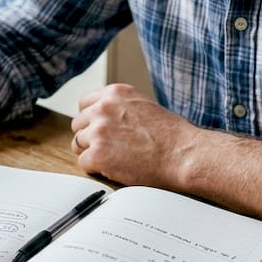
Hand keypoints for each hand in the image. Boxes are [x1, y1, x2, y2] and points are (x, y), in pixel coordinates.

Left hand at [70, 84, 197, 189]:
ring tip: (113, 159)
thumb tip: (105, 118)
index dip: (92, 120)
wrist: (183, 154)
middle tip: (108, 148)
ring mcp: (98, 131)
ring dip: (92, 153)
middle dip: (90, 136)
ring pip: (78, 144)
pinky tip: (113, 168)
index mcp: (115, 93)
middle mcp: (103, 108)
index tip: (99, 129)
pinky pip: (83, 163)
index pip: (85, 103)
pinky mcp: (97, 154)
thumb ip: (120, 108)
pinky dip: (96, 169)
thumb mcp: (143, 106)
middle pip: (78, 124)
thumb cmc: (172, 135)